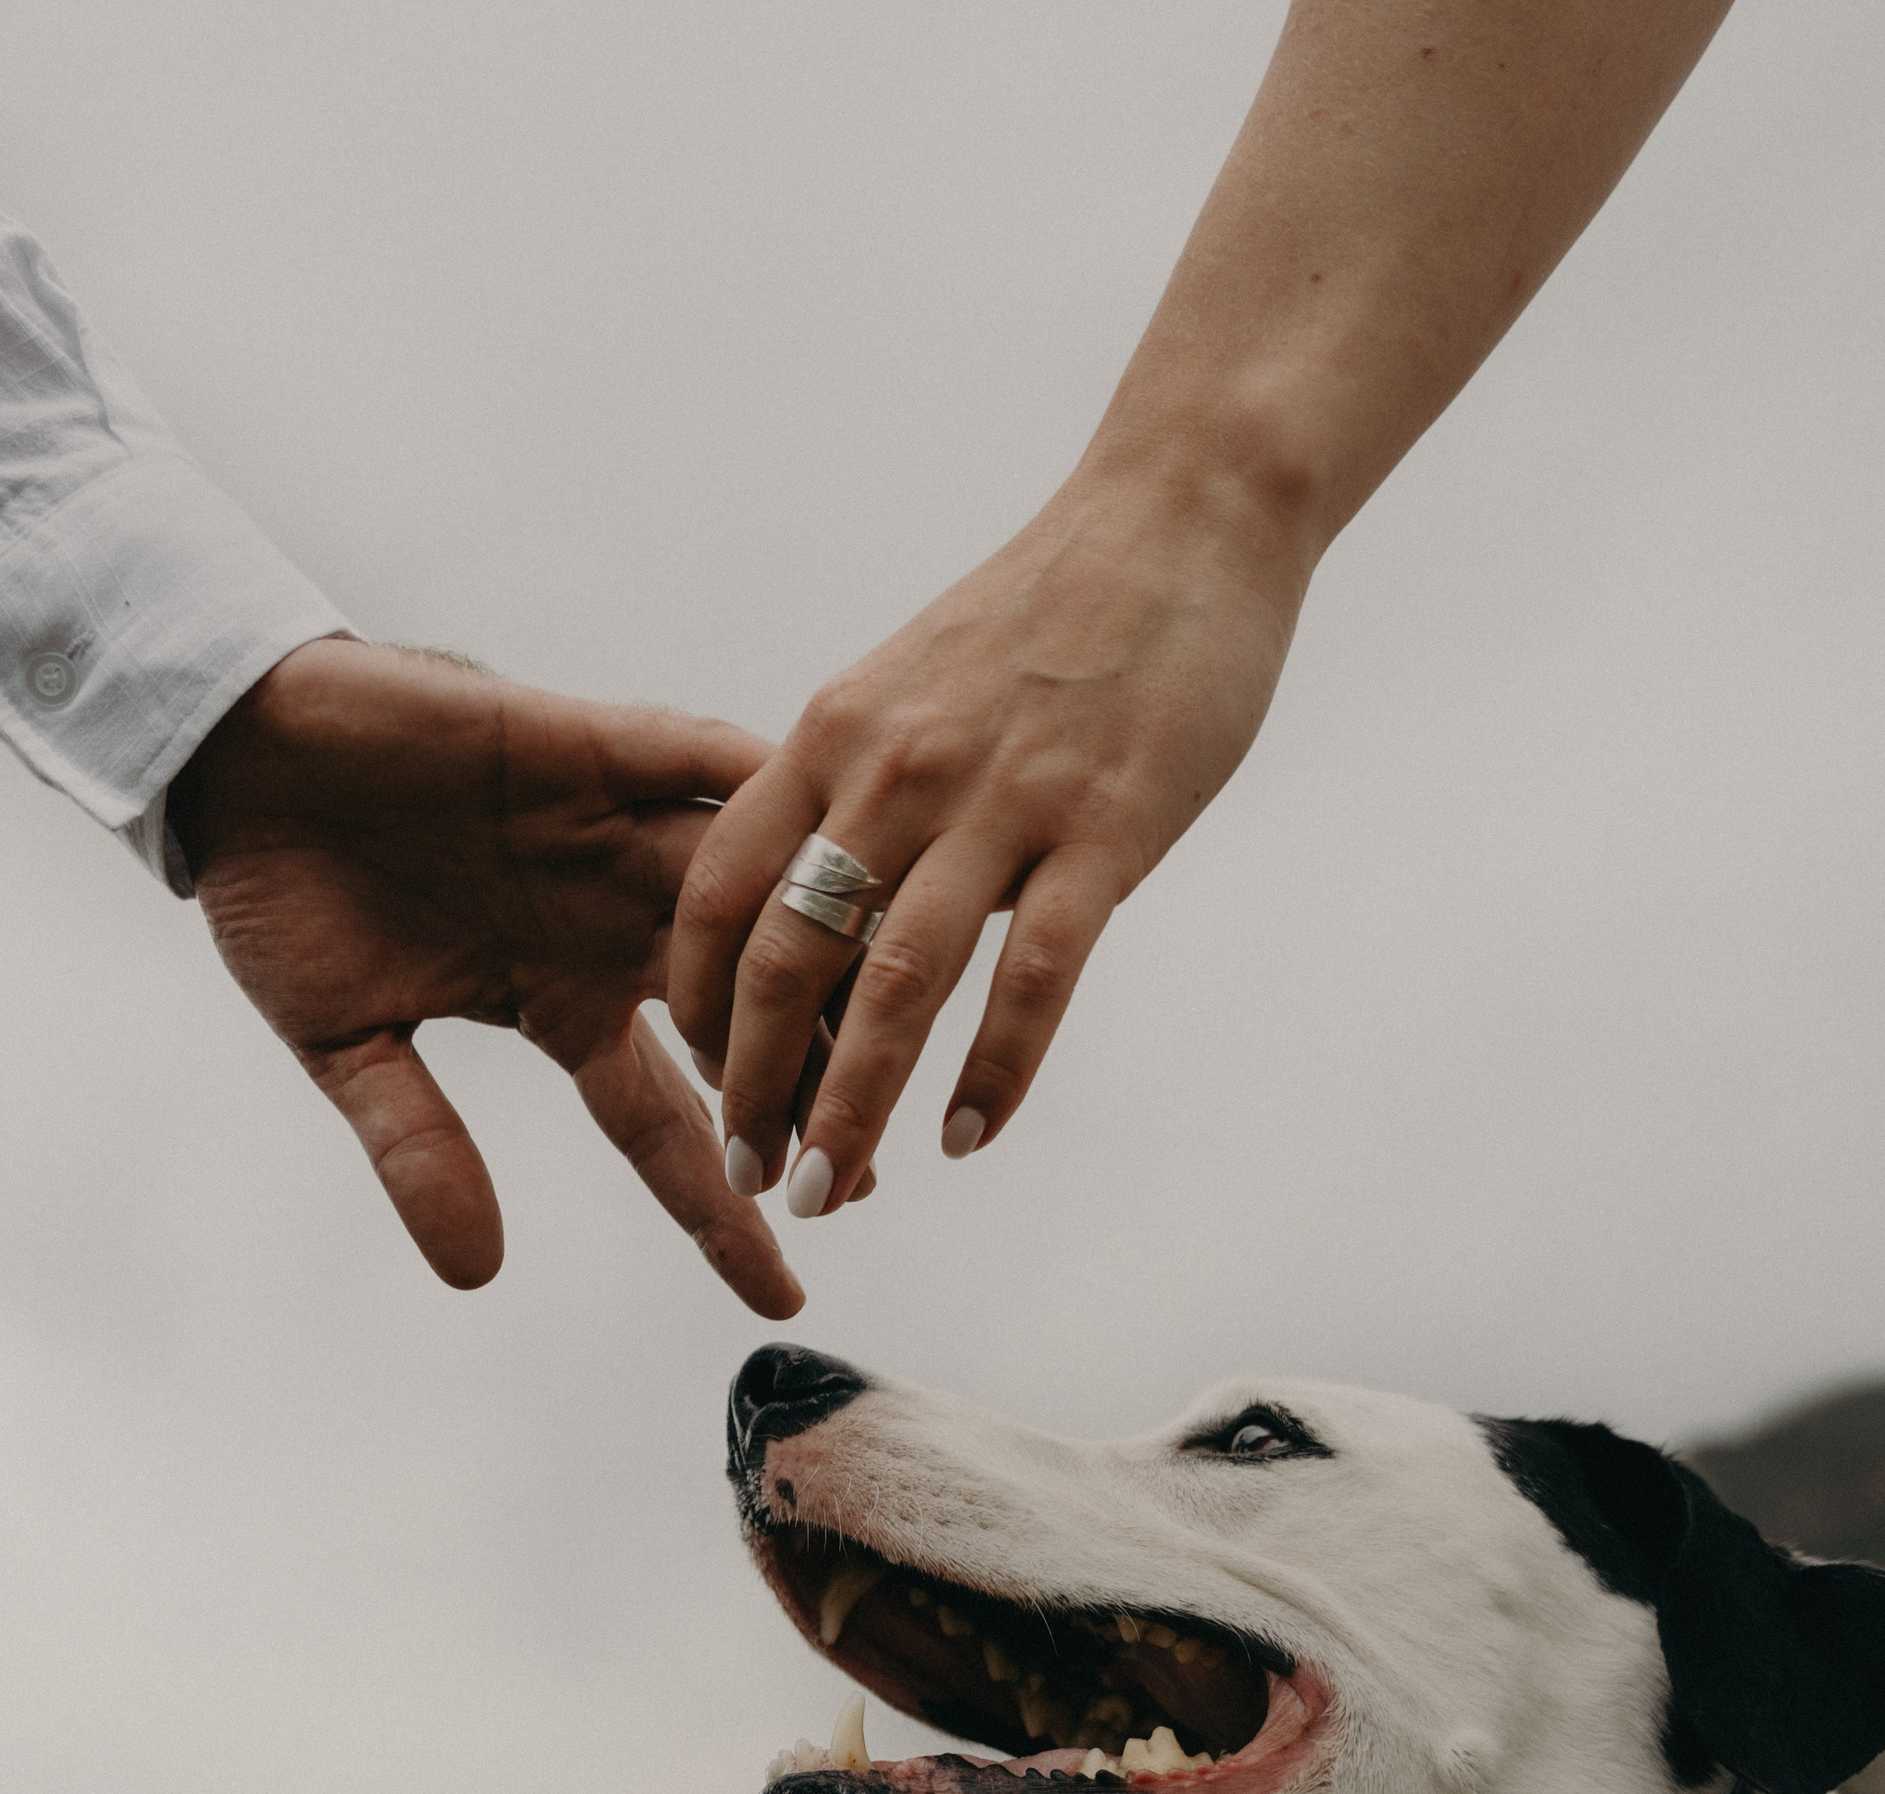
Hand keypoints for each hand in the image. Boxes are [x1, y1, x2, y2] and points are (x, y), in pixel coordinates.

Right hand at [173, 640, 802, 1315]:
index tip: (784, 1289)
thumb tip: (477, 1272)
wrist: (237, 754)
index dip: (724, 1209)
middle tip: (859, 1168)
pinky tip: (837, 825)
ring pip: (752, 899)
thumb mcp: (348, 1046)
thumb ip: (419, 1149)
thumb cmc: (286, 894)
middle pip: (750, 1020)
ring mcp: (611, 837)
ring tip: (892, 1019)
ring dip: (817, 952)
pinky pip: (696, 761)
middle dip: (811, 1092)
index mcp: (563, 1003)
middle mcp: (611, 925)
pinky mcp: (588, 746)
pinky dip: (761, 785)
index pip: (665, 1125)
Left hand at [668, 465, 1314, 1217]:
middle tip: (750, 1174)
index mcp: (834, 734)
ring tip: (827, 1189)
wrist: (1183, 513)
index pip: (724, 891)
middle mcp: (897, 769)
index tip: (708, 1082)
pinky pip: (1034, 978)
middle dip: (755, 1085)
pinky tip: (966, 1136)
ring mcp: (1001, 799)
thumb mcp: (911, 689)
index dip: (701, 1002)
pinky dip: (994, 1071)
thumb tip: (821, 917)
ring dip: (854, 1107)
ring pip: (898, 985)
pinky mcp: (1105, 827)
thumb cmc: (1045, 618)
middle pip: (790, 955)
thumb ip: (856, 794)